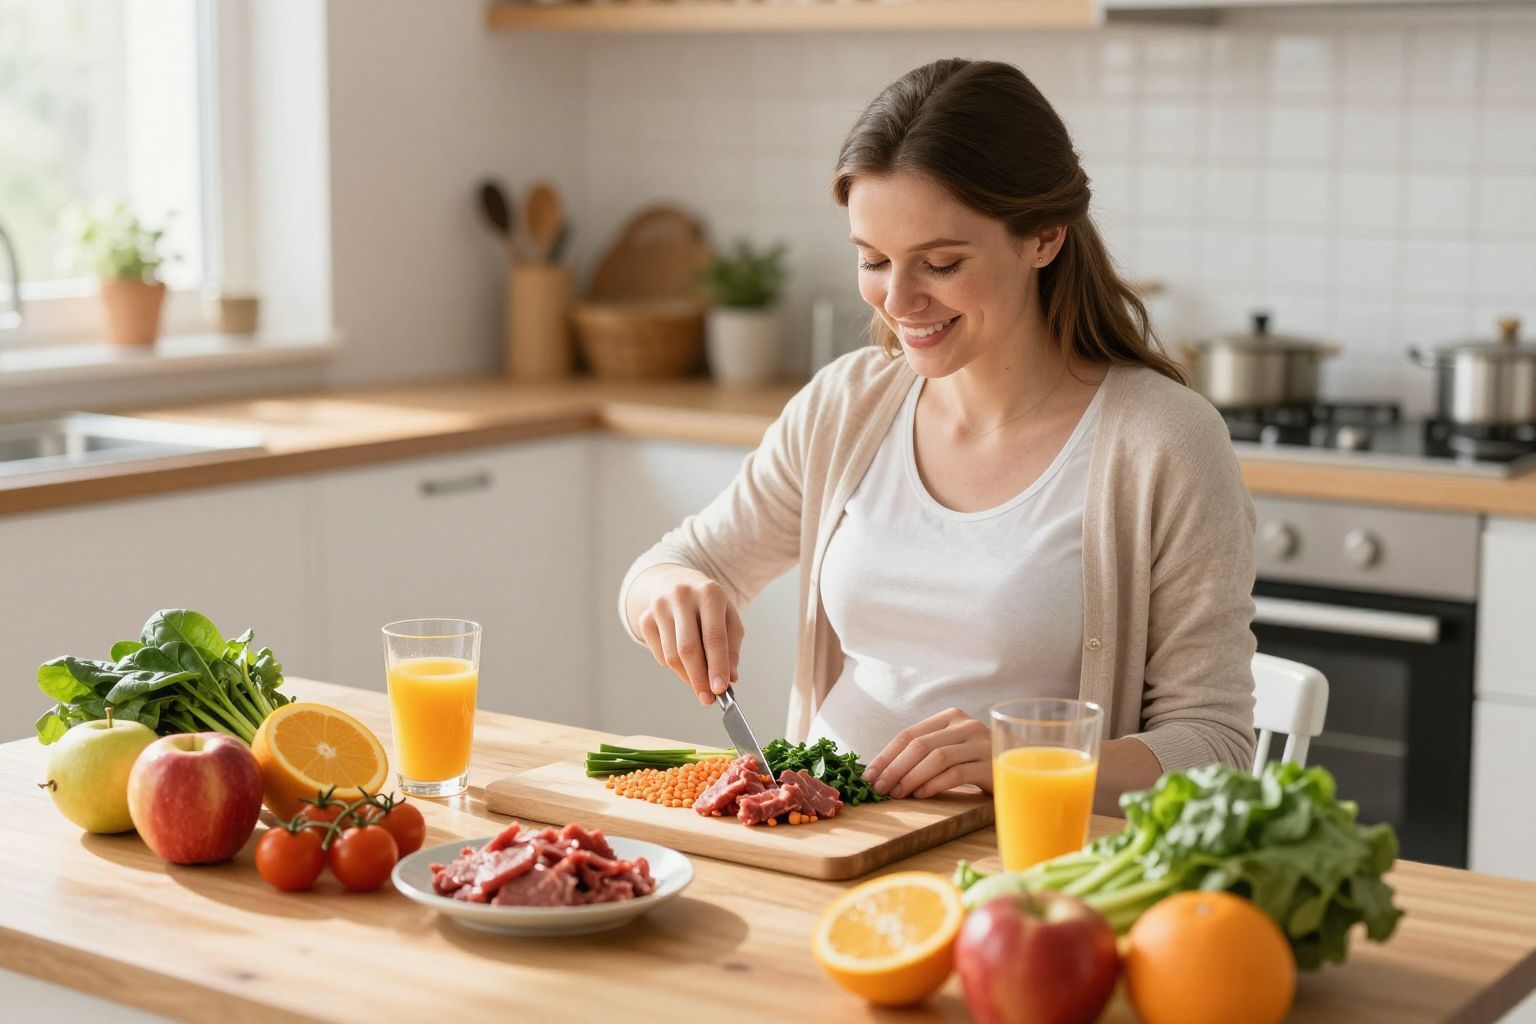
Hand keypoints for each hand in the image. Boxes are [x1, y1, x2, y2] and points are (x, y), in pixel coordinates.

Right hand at [631, 566, 743, 706]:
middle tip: (708, 699)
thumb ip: (732, 648)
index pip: (713, 637)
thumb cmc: (709, 606)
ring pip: (672, 655)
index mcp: (709, 593)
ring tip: (700, 684)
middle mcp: (682, 596)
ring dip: (688, 676)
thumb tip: (730, 678)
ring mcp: (659, 606)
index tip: (721, 689)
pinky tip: (684, 662)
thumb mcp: (728, 618)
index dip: (717, 665)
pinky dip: (674, 667)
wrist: (676, 582)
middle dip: (699, 678)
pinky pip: (660, 655)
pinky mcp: (645, 618)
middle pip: (688, 648)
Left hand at [861, 708, 992, 798]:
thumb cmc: (977, 764)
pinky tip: (921, 795)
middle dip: (894, 768)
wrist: (1021, 771)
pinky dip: (934, 784)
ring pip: (937, 758)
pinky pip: (957, 773)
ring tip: (897, 794)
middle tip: (880, 788)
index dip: (885, 756)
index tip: (868, 775)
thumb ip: (923, 754)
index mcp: (951, 717)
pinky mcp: (992, 764)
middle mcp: (967, 725)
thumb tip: (881, 773)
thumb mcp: (950, 751)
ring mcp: (981, 743)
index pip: (909, 734)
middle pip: (920, 745)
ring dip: (911, 777)